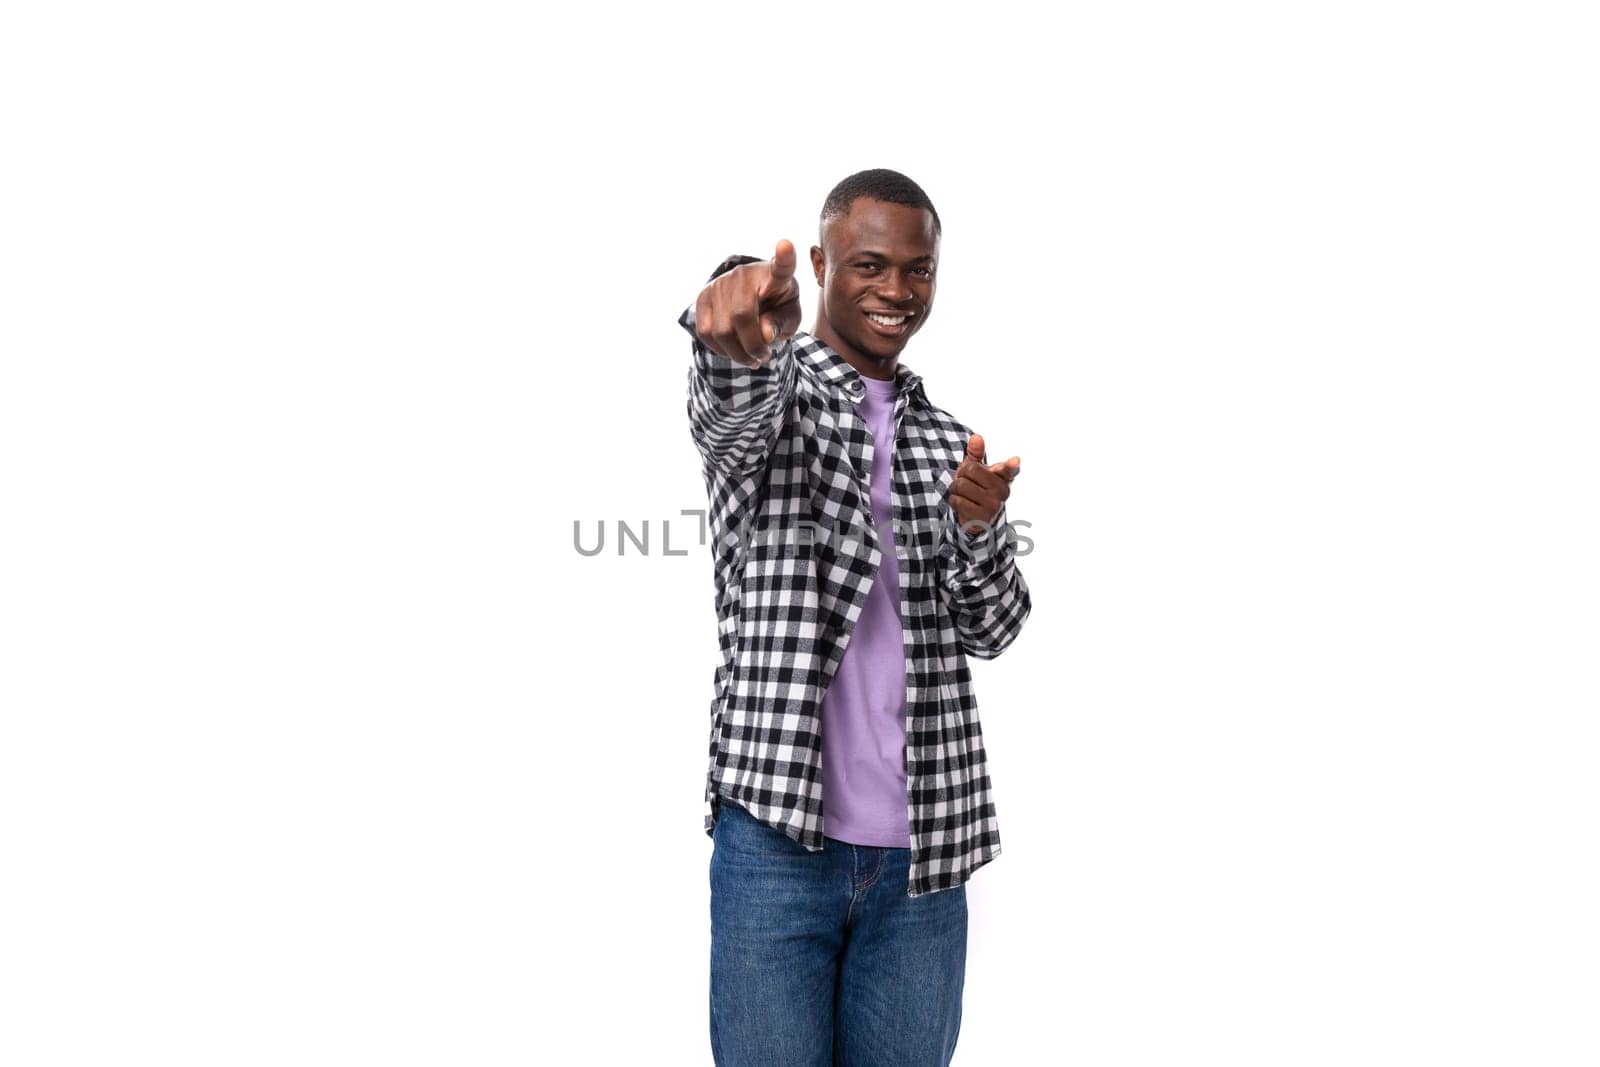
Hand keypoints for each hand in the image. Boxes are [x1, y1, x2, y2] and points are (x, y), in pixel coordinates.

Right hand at [692, 239, 803, 368]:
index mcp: (775, 276)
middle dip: (753, 346)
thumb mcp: (790, 318)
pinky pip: (705, 332)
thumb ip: (780, 324)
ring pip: (721, 330)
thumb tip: (764, 335)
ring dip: (738, 354)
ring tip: (752, 358)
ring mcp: (721, 283)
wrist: (752, 301)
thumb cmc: (777, 308)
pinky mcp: (703, 296)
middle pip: (742, 316)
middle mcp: (744, 274)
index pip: (780, 267)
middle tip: (764, 357)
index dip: (783, 257)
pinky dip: (720, 350)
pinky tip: (733, 351)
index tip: (786, 245)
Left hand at [948, 433, 1019, 534]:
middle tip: (965, 482)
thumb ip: (976, 453)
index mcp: (1003, 477)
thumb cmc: (976, 488)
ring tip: (962, 494)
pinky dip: (954, 501)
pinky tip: (961, 504)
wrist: (974, 517)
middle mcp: (1003, 491)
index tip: (1015, 461)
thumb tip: (976, 437)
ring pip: (961, 486)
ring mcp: (994, 505)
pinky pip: (958, 502)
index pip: (1009, 469)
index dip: (1011, 465)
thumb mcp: (976, 470)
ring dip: (955, 489)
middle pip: (970, 470)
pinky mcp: (983, 518)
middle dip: (960, 475)